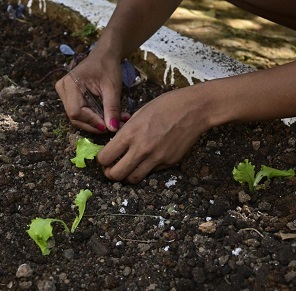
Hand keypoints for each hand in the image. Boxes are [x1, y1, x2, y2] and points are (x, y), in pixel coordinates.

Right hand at [55, 51, 129, 132]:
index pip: (76, 111)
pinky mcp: (70, 97)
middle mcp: (63, 89)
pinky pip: (80, 113)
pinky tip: (107, 117)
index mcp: (70, 84)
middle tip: (113, 125)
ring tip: (114, 121)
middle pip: (75, 117)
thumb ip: (112, 108)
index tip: (108, 126)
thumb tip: (113, 128)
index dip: (92, 122)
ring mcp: (64, 93)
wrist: (104, 55)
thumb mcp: (113, 88)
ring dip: (95, 123)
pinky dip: (94, 117)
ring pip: (77, 117)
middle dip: (95, 124)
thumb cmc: (108, 66)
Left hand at [97, 86, 212, 182]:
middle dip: (109, 174)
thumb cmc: (166, 106)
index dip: (101, 160)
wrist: (194, 109)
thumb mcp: (139, 113)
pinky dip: (145, 170)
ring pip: (133, 179)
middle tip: (110, 169)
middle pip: (116, 174)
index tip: (103, 158)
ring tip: (127, 169)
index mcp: (130, 133)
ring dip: (126, 176)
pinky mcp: (169, 163)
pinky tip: (147, 160)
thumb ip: (126, 131)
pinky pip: (151, 172)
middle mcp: (141, 149)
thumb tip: (115, 143)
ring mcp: (156, 158)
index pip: (105, 157)